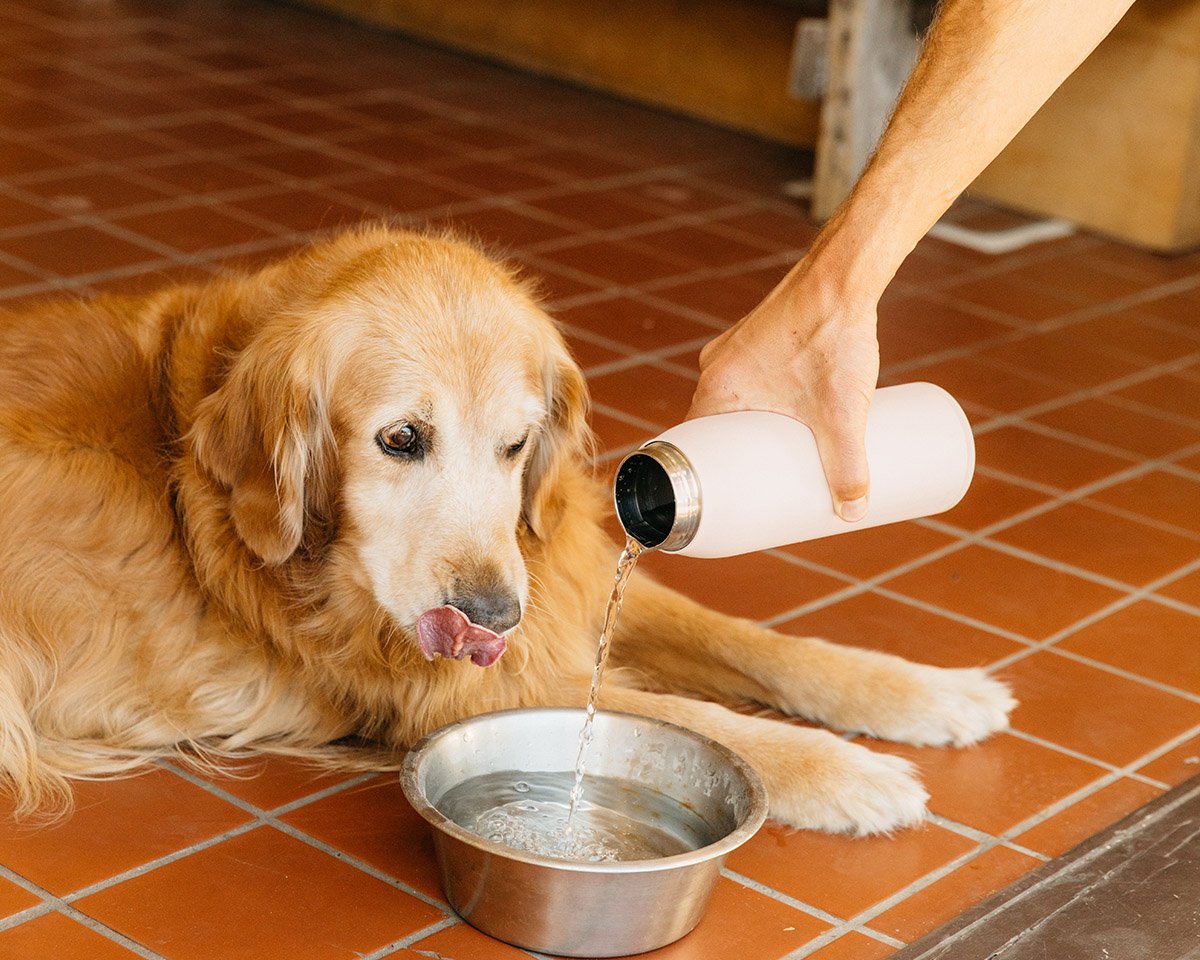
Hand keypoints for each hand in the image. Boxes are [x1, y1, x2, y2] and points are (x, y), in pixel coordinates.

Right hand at [687, 260, 880, 521]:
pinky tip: (781, 408)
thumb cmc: (833, 336)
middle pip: (714, 423)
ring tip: (773, 453)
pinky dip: (758, 397)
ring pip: (732, 398)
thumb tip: (854, 513)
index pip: (694, 443)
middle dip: (733, 455)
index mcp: (720, 387)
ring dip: (747, 425)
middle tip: (756, 484)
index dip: (702, 473)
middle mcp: (718, 365)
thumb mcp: (843, 414)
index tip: (717, 497)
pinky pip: (748, 376)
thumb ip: (848, 467)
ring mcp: (735, 346)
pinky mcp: (758, 333)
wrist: (843, 274)